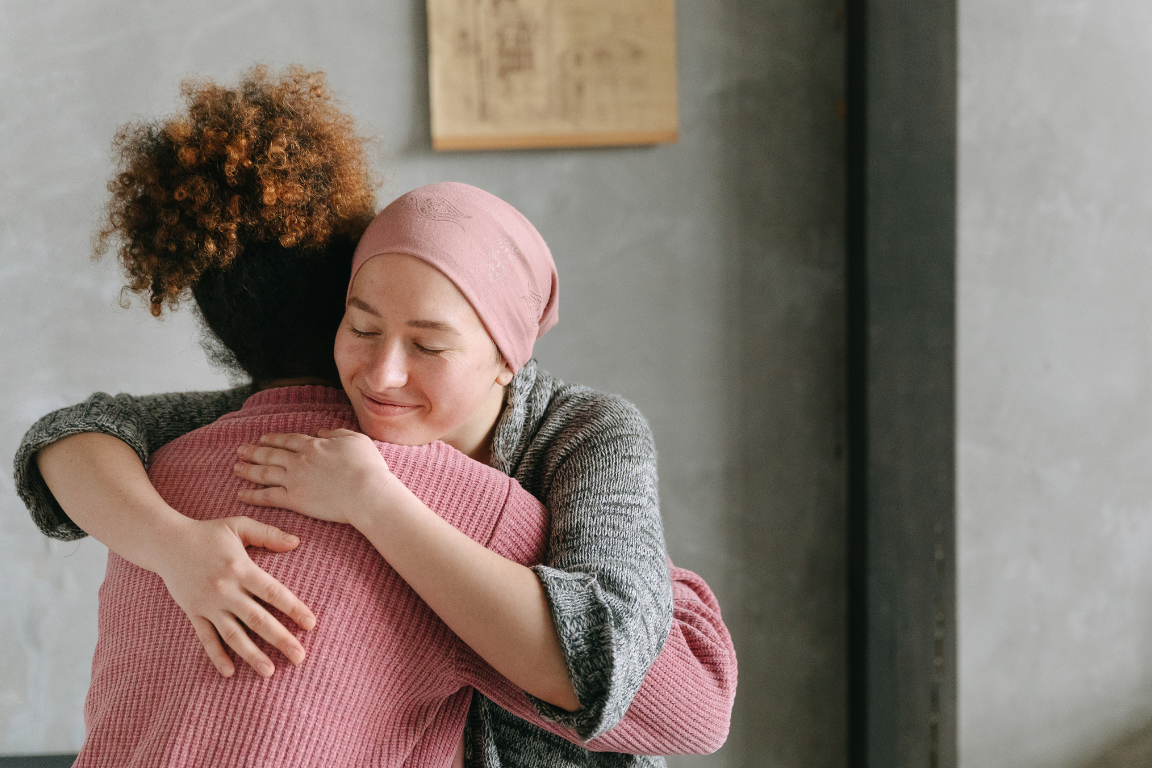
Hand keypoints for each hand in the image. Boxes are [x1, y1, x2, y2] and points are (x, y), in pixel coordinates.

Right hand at [153, 515, 316, 677]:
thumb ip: (269, 534)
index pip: (273, 592)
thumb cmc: (207, 533)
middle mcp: (226, 590)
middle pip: (258, 619)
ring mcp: (208, 604)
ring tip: (270, 671)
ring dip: (252, 655)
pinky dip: (217, 656)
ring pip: (233, 634)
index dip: (294, 609)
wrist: (165, 542)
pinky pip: (206, 638)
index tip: (311, 624)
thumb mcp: (239, 525)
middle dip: (280, 639)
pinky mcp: (194, 613)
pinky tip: (230, 672)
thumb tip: (297, 542)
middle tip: (300, 657)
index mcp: (241, 568)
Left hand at [234, 429, 398, 526]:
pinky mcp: (294, 500)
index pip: (288, 440)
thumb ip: (336, 433)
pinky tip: (242, 494)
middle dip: (253, 451)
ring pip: (264, 473)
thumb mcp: (356, 439)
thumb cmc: (367, 466)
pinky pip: (268, 496)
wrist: (366, 492)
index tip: (263, 438)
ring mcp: (294, 480)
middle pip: (270, 454)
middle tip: (240, 450)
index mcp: (314, 445)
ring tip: (236, 468)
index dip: (274, 439)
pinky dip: (253, 495)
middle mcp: (299, 460)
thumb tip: (322, 431)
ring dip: (248, 470)